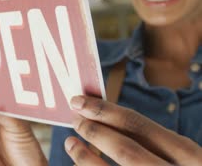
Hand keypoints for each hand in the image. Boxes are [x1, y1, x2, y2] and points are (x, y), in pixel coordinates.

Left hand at [65, 96, 201, 165]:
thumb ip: (154, 143)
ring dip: (84, 157)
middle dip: (94, 132)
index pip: (139, 126)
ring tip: (70, 142)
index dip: (104, 110)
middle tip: (74, 119)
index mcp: (191, 158)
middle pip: (126, 150)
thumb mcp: (184, 158)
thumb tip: (105, 117)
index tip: (79, 101)